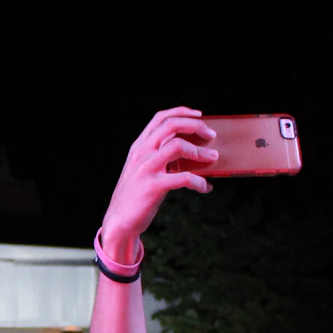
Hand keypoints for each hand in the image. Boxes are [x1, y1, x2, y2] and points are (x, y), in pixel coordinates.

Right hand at [100, 107, 220, 248]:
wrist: (119, 221)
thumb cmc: (135, 196)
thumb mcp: (141, 169)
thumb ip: (157, 156)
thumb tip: (189, 150)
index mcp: (139, 147)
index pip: (160, 118)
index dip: (181, 112)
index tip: (198, 115)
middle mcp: (141, 153)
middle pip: (171, 126)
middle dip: (196, 126)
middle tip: (211, 135)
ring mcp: (146, 169)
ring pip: (178, 146)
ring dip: (201, 151)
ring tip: (213, 158)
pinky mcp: (153, 187)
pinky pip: (184, 178)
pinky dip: (199, 182)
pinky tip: (205, 187)